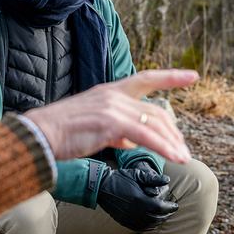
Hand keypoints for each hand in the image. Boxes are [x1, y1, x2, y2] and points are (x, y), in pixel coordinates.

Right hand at [23, 69, 197, 162]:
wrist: (40, 134)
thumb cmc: (61, 132)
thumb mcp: (92, 124)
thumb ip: (115, 129)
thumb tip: (131, 140)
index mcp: (109, 91)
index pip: (145, 78)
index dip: (170, 77)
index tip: (193, 76)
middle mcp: (113, 95)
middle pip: (155, 110)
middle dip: (173, 131)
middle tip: (182, 148)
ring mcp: (112, 108)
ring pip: (154, 124)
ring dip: (172, 143)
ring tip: (183, 158)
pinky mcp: (111, 124)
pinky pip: (145, 137)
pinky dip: (164, 148)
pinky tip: (174, 158)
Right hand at [97, 164, 178, 231]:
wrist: (101, 186)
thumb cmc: (120, 178)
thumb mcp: (136, 174)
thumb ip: (153, 178)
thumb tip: (167, 180)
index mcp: (140, 200)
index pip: (161, 208)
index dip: (170, 207)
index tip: (175, 205)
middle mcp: (135, 212)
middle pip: (157, 218)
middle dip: (166, 214)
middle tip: (171, 210)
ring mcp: (129, 218)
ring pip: (150, 224)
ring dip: (159, 221)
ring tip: (163, 216)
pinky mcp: (124, 222)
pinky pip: (140, 228)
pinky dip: (149, 225)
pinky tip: (152, 221)